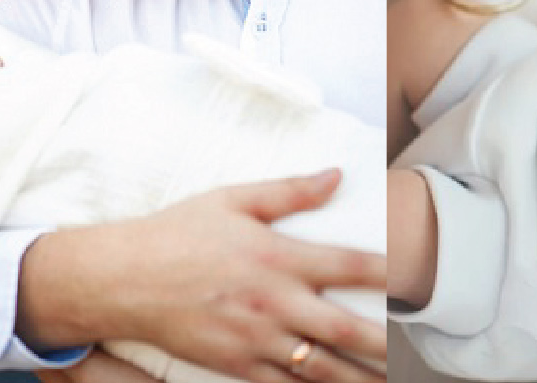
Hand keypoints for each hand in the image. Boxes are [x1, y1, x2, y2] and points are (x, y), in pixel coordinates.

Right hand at [19, 170, 386, 382]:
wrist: (118, 279)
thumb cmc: (175, 234)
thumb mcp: (232, 200)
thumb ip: (290, 191)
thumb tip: (337, 175)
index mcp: (277, 257)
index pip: (348, 265)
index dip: (389, 273)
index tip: (418, 279)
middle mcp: (272, 302)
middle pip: (342, 328)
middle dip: (382, 344)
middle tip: (412, 355)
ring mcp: (253, 339)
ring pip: (317, 367)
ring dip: (355, 378)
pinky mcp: (233, 364)